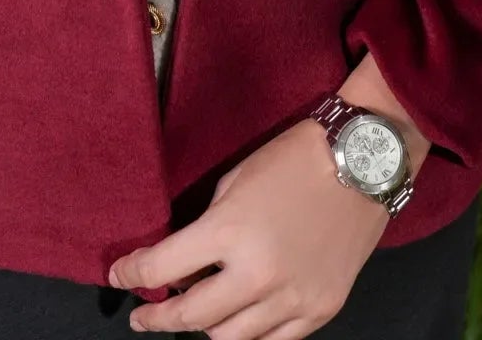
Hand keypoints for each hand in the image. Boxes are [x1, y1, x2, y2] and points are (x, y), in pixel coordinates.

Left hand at [108, 118, 392, 337]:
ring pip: (229, 339)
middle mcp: (257, 274)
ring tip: (193, 315)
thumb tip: (183, 263)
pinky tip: (237, 322)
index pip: (163, 268)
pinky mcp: (320, 309)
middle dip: (157, 317)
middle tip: (142, 314)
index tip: (119, 277)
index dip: (132, 275)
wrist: (362, 162)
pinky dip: (249, 335)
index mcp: (229, 231)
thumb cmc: (293, 159)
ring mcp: (291, 298)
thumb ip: (208, 227)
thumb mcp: (235, 182)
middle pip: (190, 316)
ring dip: (204, 326)